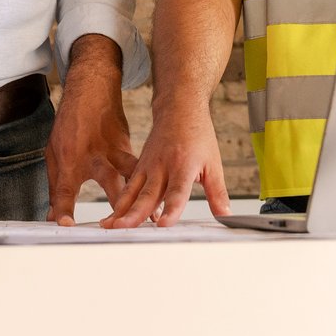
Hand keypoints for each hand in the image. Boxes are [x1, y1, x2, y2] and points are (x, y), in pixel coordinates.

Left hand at [46, 36, 136, 225]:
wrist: (92, 89)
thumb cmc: (70, 124)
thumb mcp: (53, 153)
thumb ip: (56, 189)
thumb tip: (54, 219)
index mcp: (72, 157)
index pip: (66, 189)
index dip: (64, 208)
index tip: (66, 226)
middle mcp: (97, 155)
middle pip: (110, 184)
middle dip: (119, 206)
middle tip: (124, 226)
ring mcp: (116, 150)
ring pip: (133, 174)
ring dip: (144, 196)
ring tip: (155, 216)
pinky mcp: (129, 146)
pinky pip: (138, 169)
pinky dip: (148, 183)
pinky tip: (158, 199)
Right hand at [101, 100, 228, 228]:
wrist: (179, 108)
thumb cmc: (196, 134)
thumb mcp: (214, 164)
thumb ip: (218, 193)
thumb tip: (226, 217)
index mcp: (183, 166)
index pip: (177, 192)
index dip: (171, 209)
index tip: (163, 224)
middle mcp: (162, 166)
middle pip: (148, 194)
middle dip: (134, 213)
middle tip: (123, 228)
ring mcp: (148, 166)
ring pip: (132, 191)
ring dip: (120, 209)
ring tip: (110, 226)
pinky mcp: (140, 166)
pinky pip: (128, 186)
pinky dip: (119, 201)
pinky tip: (112, 216)